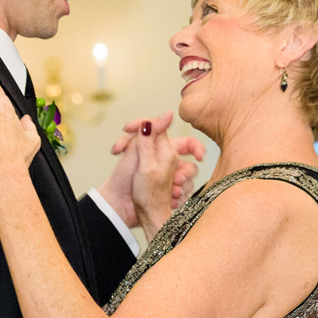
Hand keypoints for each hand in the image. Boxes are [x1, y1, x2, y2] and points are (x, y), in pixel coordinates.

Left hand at [97, 113, 204, 227]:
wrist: (118, 205)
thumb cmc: (123, 177)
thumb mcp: (137, 151)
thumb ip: (152, 131)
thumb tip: (168, 113)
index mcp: (161, 149)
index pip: (188, 144)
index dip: (196, 148)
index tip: (199, 156)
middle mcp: (167, 163)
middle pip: (190, 165)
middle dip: (187, 173)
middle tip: (178, 180)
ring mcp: (169, 179)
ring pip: (188, 181)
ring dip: (181, 188)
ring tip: (173, 193)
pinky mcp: (168, 193)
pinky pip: (183, 195)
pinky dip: (178, 198)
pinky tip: (171, 201)